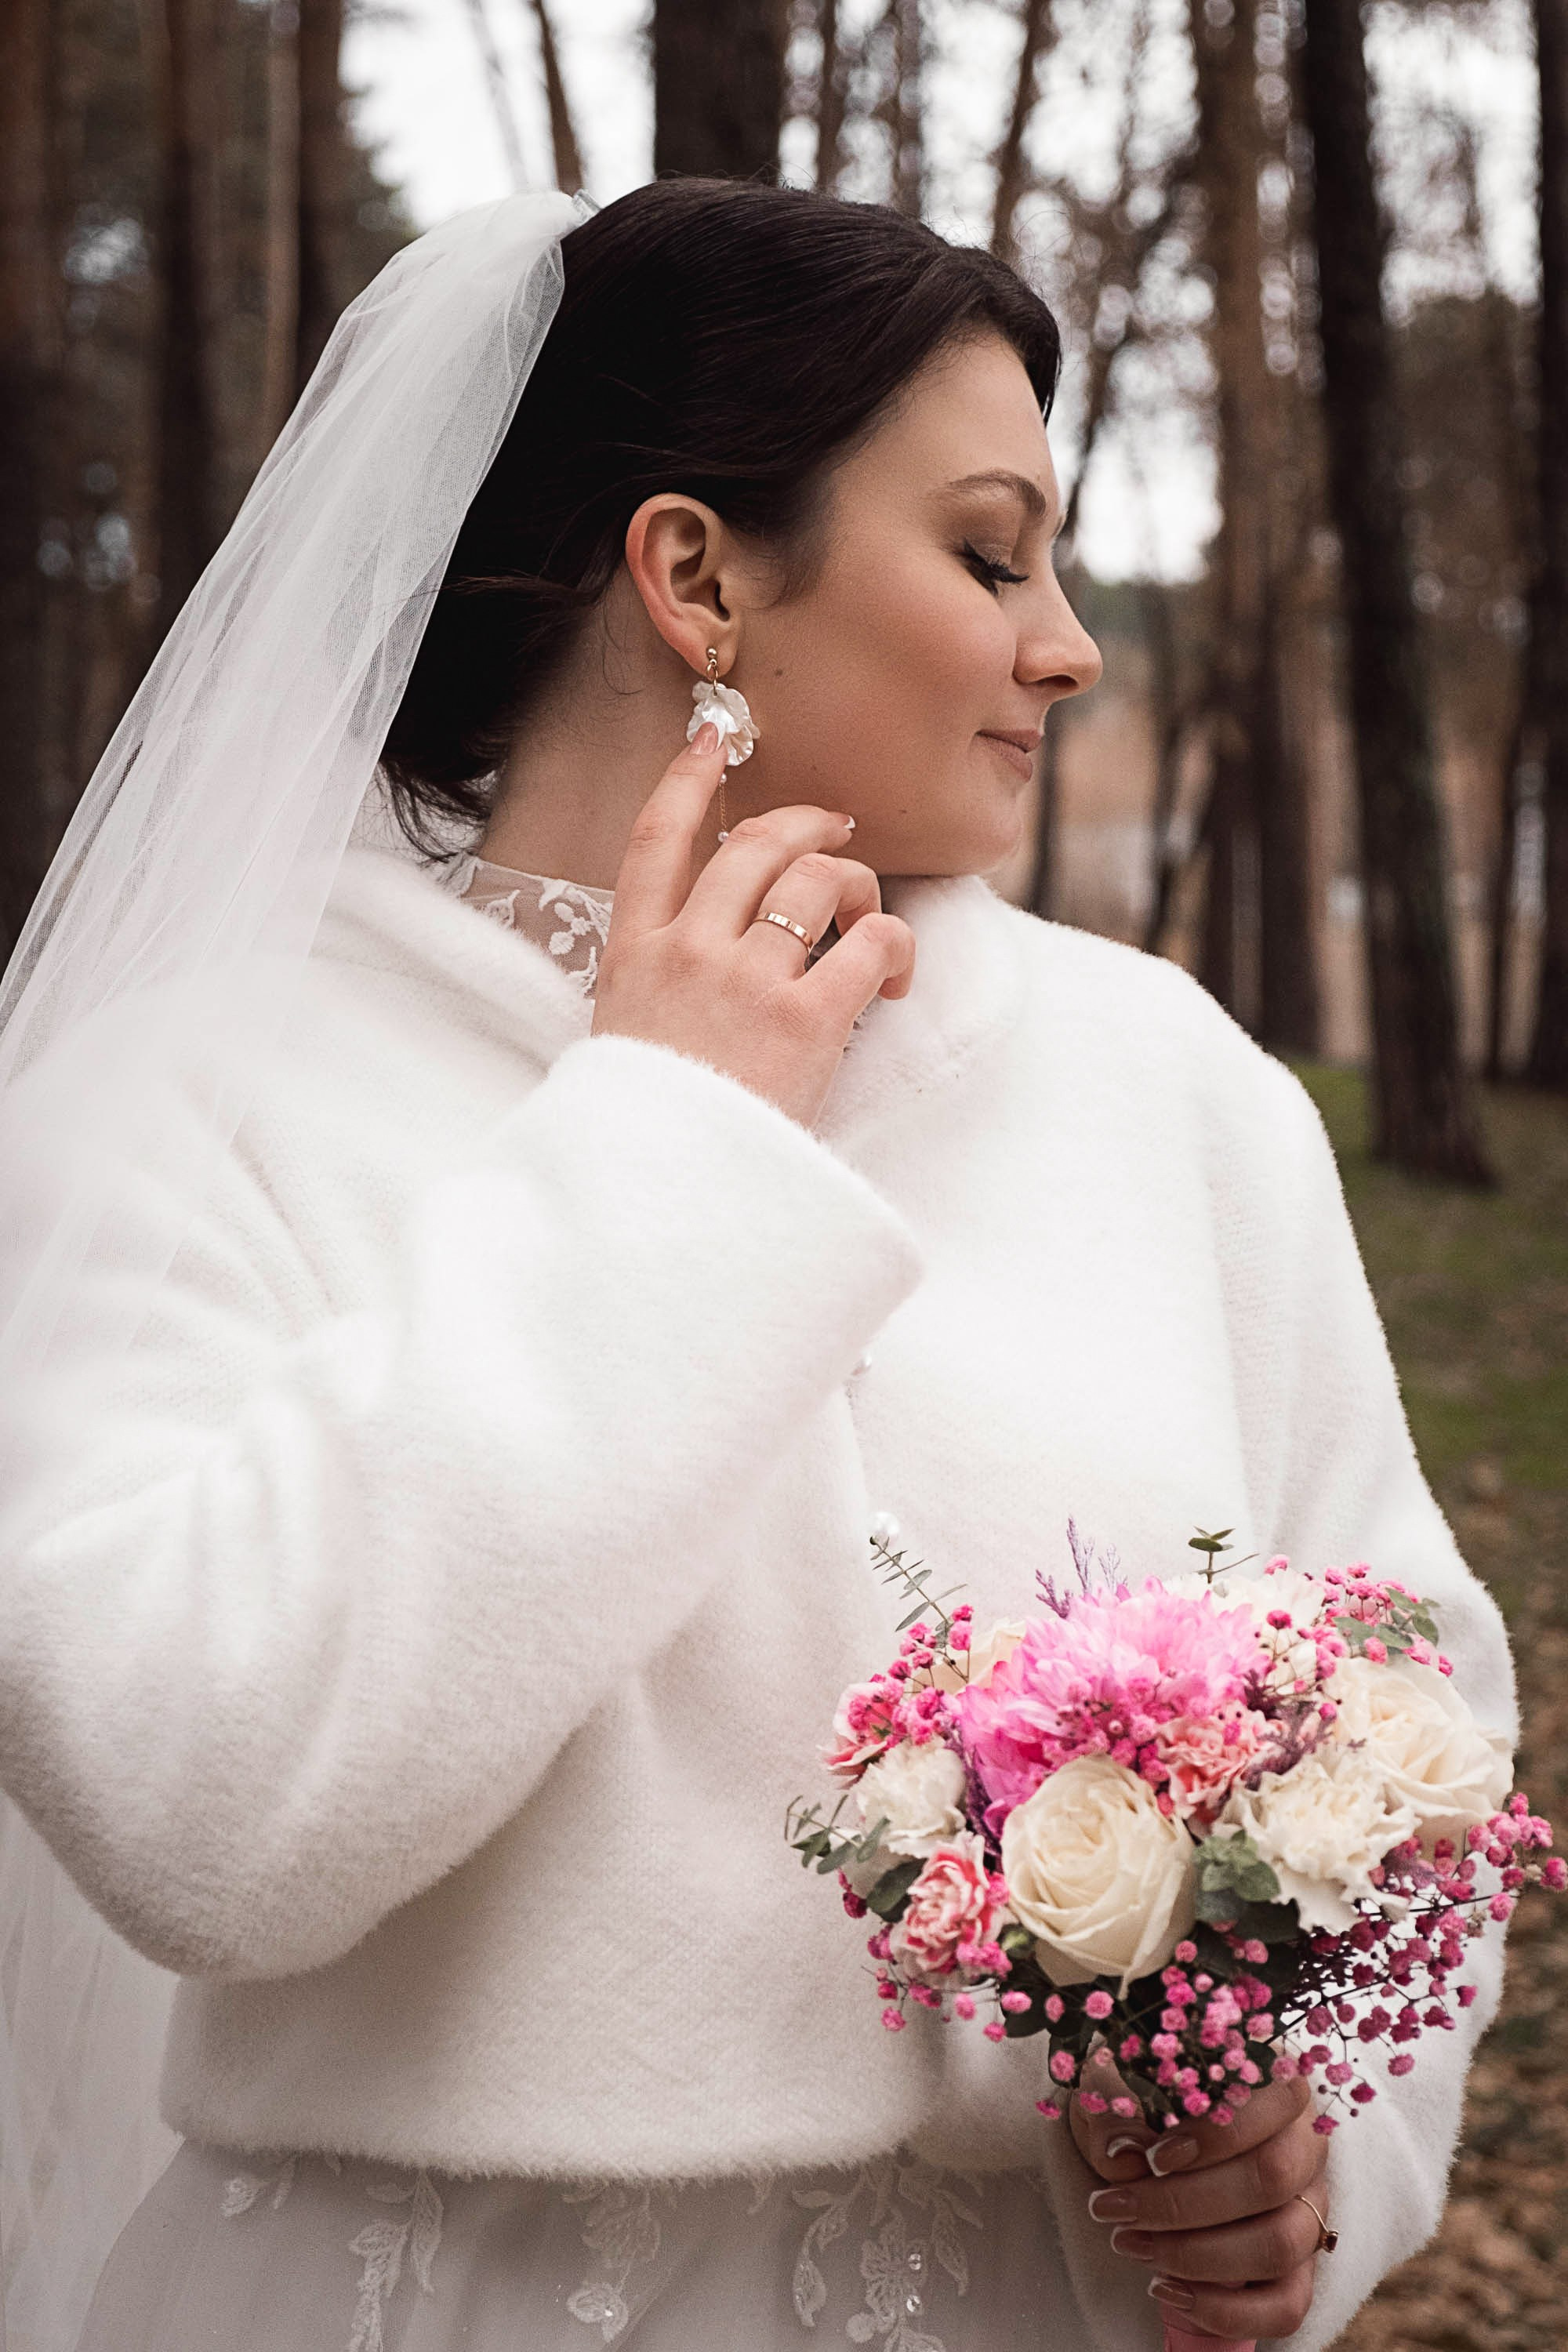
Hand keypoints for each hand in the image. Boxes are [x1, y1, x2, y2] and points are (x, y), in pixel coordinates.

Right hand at [592, 725, 915, 1129]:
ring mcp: (745, 981)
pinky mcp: (806, 1020)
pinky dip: (897, 946)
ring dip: (858, 888)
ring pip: (818, 880)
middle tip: (840, 836)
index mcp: (634, 955)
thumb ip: (660, 980)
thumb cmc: (659, 1127)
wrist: (667, 1196)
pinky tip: (895, 983)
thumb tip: (712, 941)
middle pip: (755, 844)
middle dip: (809, 826)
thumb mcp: (628, 1037)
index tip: (714, 736)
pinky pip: (872, 941)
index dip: (687, 777)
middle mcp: (687, 952)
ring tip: (870, 925)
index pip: (655, 839)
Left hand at [1070, 2053, 1328, 2340]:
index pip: (1267, 2105)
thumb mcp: (1119, 2083)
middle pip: (1271, 2179)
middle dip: (1185, 2204)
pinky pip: (1286, 2305)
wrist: (1147, 2137)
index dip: (1214, 2137)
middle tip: (1117, 2209)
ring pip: (1279, 2244)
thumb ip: (1118, 2107)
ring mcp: (1309, 2208)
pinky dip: (1226, 2311)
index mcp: (1275, 2083)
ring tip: (1130, 2244)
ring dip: (1197, 2256)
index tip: (1153, 2157)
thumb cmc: (1141, 2098)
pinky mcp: (1300, 2266)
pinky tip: (1169, 2291)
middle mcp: (1304, 2145)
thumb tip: (1123, 2153)